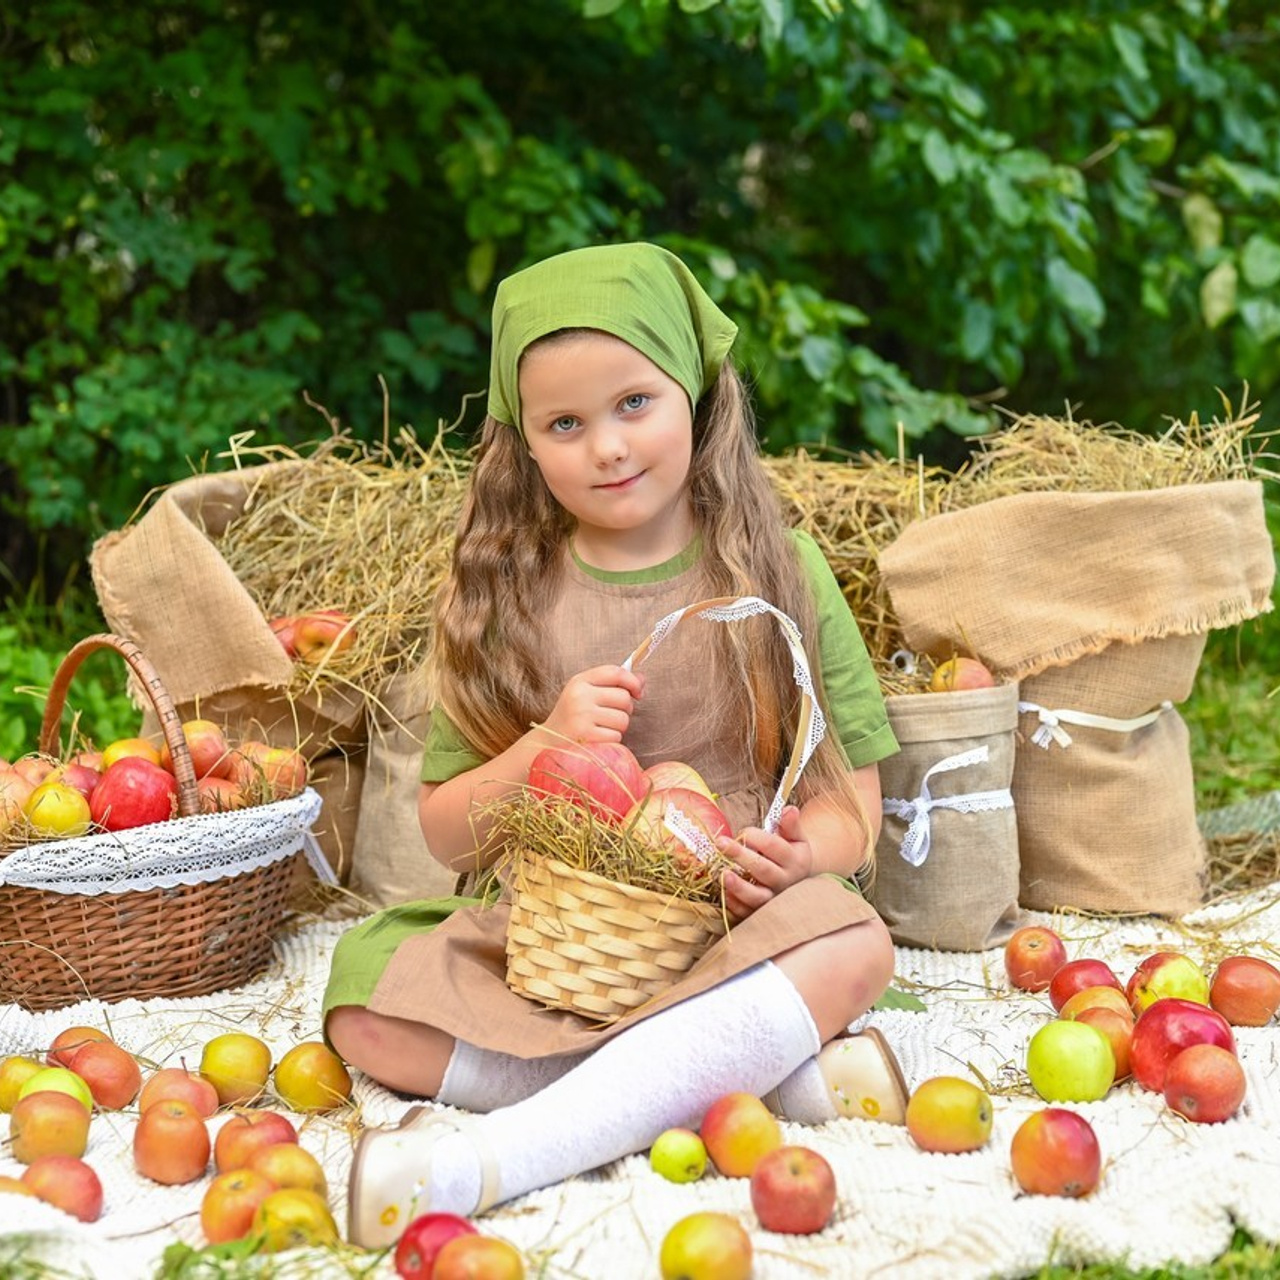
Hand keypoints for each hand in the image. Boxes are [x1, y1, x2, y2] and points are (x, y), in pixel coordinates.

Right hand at [540, 664, 644, 743]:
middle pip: (624, 697)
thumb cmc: (572, 716)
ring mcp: (582, 716)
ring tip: (603, 727)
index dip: (633, 681)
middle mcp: (580, 696)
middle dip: (625, 709)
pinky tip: (598, 739)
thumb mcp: (585, 693)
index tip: (638, 692)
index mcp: (579, 681)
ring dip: (619, 727)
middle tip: (612, 715)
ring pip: (623, 719)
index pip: (615, 672)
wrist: (546, 743)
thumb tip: (642, 679)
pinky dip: (612, 740)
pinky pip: (616, 736)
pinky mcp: (586, 736)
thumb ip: (612, 684)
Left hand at [718, 805, 812, 921]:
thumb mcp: (795, 838)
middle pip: (763, 870)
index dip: (756, 837)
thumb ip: (791, 824)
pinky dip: (735, 904)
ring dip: (739, 887)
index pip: (774, 847)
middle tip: (721, 843)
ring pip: (757, 897)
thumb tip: (790, 809)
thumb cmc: (790, 854)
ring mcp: (773, 899)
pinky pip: (747, 912)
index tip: (742, 831)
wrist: (797, 881)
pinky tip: (724, 892)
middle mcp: (785, 881)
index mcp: (794, 860)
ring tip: (723, 875)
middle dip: (741, 855)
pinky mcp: (760, 912)